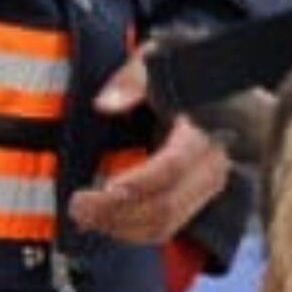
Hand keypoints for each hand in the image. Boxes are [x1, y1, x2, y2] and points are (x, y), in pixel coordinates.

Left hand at [70, 49, 229, 244]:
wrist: (212, 85)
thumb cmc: (178, 73)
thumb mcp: (155, 62)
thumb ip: (131, 81)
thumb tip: (105, 104)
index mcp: (203, 131)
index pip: (173, 166)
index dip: (139, 182)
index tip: (105, 189)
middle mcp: (211, 165)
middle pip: (166, 205)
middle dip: (118, 212)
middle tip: (79, 207)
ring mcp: (206, 186)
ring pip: (165, 223)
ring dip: (121, 226)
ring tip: (84, 216)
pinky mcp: (196, 199)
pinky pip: (165, 227)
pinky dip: (132, 230)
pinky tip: (104, 220)